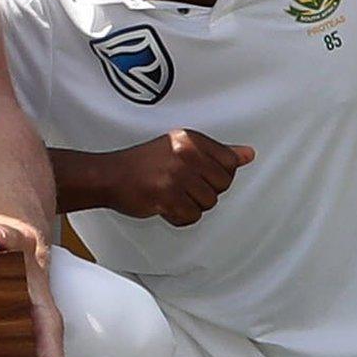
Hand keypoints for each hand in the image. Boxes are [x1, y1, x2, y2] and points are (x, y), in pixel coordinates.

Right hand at [102, 129, 255, 225]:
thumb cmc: (143, 163)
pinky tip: (166, 205)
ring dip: (191, 205)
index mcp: (190, 139)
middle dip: (204, 191)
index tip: (203, 175)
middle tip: (183, 186)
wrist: (110, 176)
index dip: (219, 175)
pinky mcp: (166, 196)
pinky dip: (179, 217)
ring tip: (173, 194)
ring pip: (208, 204)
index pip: (229, 163)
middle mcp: (185, 153)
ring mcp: (176, 175)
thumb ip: (216, 152)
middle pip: (222, 185)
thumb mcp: (181, 146)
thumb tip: (247, 154)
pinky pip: (190, 217)